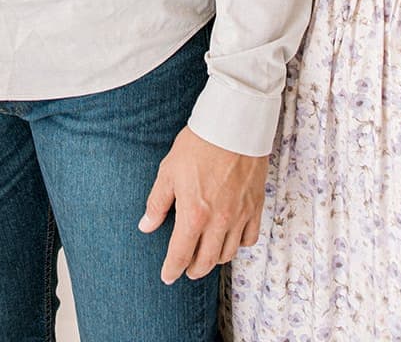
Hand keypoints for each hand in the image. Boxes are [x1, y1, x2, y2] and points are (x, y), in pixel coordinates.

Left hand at [138, 127, 267, 282]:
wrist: (233, 125)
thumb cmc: (198, 144)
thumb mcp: (169, 171)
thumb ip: (157, 202)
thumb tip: (145, 226)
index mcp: (194, 215)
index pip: (180, 254)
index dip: (171, 269)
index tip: (167, 276)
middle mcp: (218, 222)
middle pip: (206, 261)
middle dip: (193, 269)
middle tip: (186, 269)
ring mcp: (239, 216)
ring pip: (228, 253)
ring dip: (214, 259)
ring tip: (206, 254)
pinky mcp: (255, 206)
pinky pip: (250, 238)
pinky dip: (239, 244)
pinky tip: (230, 238)